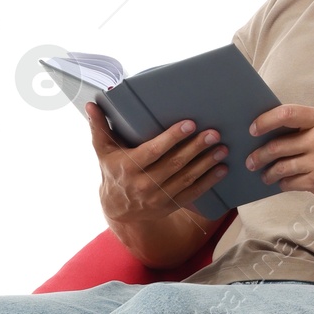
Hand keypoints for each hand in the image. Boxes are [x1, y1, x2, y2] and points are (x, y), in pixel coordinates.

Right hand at [85, 101, 229, 224]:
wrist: (117, 208)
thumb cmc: (113, 171)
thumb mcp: (103, 150)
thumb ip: (99, 127)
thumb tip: (91, 105)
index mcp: (128, 167)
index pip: (153, 151)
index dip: (171, 138)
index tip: (189, 124)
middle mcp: (144, 184)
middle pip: (174, 164)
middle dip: (196, 148)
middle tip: (214, 133)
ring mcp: (159, 198)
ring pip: (186, 179)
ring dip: (206, 164)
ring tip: (222, 149)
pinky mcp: (170, 205)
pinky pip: (193, 194)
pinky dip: (209, 182)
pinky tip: (222, 169)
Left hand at [243, 104, 313, 202]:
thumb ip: (306, 127)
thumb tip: (271, 133)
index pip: (286, 114)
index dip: (264, 120)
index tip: (253, 129)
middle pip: (277, 145)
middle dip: (259, 155)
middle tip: (250, 160)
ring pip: (280, 167)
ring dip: (267, 172)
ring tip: (264, 174)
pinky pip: (290, 182)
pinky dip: (282, 183)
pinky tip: (281, 182)